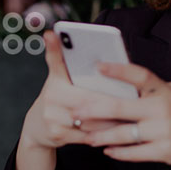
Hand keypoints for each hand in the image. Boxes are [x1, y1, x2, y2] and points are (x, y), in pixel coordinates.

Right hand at [20, 31, 129, 151]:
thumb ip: (74, 67)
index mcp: (55, 79)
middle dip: (111, 101)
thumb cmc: (59, 100)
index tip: (51, 34)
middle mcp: (50, 95)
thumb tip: (99, 52)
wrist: (37, 128)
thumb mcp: (61, 81)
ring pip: (90, 118)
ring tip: (130, 117)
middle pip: (87, 96)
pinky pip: (87, 135)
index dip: (53, 47)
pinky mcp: (56, 134)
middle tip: (133, 100)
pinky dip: (103, 135)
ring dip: (111, 120)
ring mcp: (51, 115)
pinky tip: (116, 134)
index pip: (55, 60)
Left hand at [72, 62, 170, 169]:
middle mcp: (163, 109)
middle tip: (76, 112)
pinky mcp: (165, 151)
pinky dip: (119, 152)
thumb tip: (128, 84)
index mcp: (165, 91)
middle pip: (121, 107)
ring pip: (123, 133)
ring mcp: (163, 131)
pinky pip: (135, 152)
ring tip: (86, 136)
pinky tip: (107, 150)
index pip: (139, 75)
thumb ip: (155, 90)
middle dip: (94, 110)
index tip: (97, 67)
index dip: (118, 70)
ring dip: (101, 135)